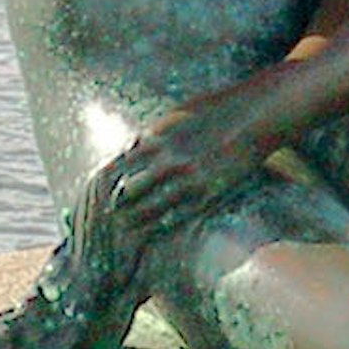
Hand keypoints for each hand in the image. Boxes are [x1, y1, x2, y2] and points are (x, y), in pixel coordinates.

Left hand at [85, 100, 262, 244]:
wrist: (255, 113)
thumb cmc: (218, 109)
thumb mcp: (176, 115)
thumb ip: (154, 134)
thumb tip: (134, 146)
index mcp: (155, 137)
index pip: (116, 168)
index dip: (102, 189)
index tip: (93, 203)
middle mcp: (165, 157)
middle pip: (125, 190)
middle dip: (112, 209)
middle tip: (100, 228)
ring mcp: (186, 175)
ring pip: (147, 207)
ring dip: (133, 224)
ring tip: (120, 240)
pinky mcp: (208, 190)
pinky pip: (178, 215)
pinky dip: (161, 227)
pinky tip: (152, 239)